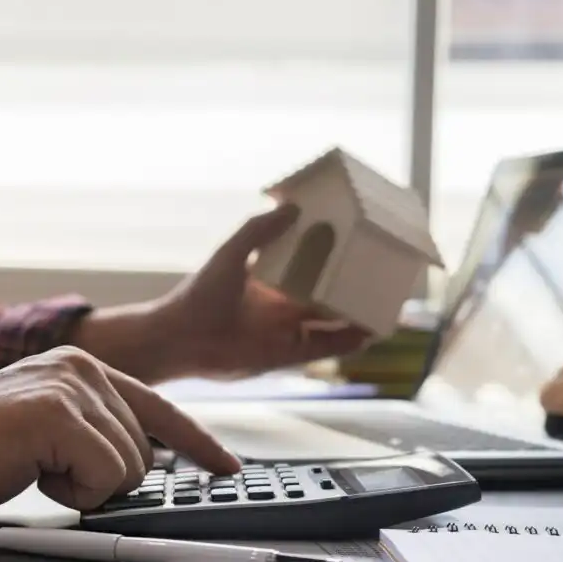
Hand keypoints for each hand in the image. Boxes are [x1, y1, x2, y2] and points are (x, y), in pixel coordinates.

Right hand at [0, 346, 239, 518]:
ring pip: (129, 468)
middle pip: (146, 451)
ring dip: (82, 486)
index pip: (160, 409)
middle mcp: (84, 369)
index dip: (198, 442)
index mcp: (83, 367)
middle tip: (47, 470)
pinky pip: (106, 479)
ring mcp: (72, 388)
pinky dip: (72, 493)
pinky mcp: (59, 415)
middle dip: (104, 479)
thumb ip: (94, 429)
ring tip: (32, 465)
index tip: (226, 466)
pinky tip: (32, 471)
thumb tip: (143, 460)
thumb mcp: (46, 425)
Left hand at [155, 203, 371, 378]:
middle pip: (325, 296)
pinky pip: (323, 348)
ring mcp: (285, 331)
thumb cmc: (200, 294)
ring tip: (383, 307)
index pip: (307, 267)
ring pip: (330, 324)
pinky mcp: (285, 354)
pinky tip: (367, 333)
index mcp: (269, 281)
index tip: (353, 246)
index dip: (330, 259)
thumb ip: (258, 230)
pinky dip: (345, 342)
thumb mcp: (231, 254)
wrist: (180, 338)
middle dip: (349, 289)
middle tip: (377, 277)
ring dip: (355, 317)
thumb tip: (292, 206)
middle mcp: (280, 306)